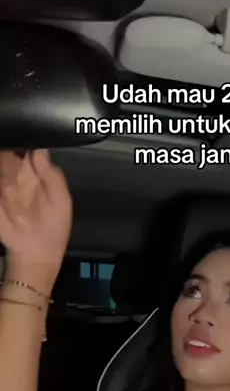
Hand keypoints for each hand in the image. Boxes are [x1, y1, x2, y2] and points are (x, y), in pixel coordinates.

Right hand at [0, 150, 71, 272]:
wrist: (36, 254)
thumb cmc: (53, 228)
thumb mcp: (62, 201)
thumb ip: (52, 175)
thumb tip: (39, 150)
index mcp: (36, 173)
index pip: (28, 147)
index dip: (25, 140)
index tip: (24, 136)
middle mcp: (16, 174)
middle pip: (8, 151)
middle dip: (8, 147)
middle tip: (15, 161)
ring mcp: (2, 185)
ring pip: (0, 161)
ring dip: (2, 161)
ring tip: (14, 184)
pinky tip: (4, 188)